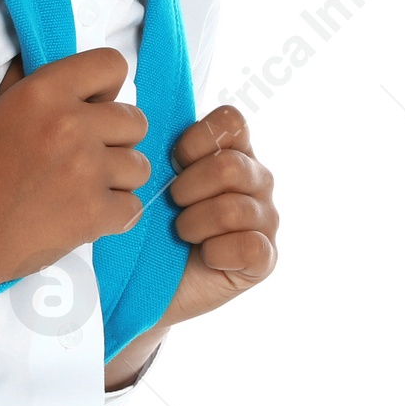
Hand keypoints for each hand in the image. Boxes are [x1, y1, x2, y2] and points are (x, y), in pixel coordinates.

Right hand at [0, 48, 150, 325]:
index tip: (95, 109)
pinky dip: (114, 216)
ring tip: (83, 189)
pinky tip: (84, 215)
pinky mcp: (95, 213)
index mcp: (45, 91)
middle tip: (86, 157)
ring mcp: (86, 169)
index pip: (112, 65)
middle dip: (117, 140)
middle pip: (136, 121)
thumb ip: (30, 82)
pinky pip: (133, 208)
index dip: (108, 89)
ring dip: (118, 180)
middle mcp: (70, 124)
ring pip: (139, 166)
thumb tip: (55, 65)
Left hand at [162, 105, 277, 323]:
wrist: (146, 284)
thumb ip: (159, 150)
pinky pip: (248, 246)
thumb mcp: (150, 181)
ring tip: (182, 233)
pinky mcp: (266, 257)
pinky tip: (205, 256)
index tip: (172, 163)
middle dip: (186, 189)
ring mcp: (266, 218)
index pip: (231, 121)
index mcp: (232, 150)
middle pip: (229, 166)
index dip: (195, 140)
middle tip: (171, 205)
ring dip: (194, 224)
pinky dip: (216, 253)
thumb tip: (138, 127)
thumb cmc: (149, 224)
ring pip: (233, 208)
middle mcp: (257, 179)